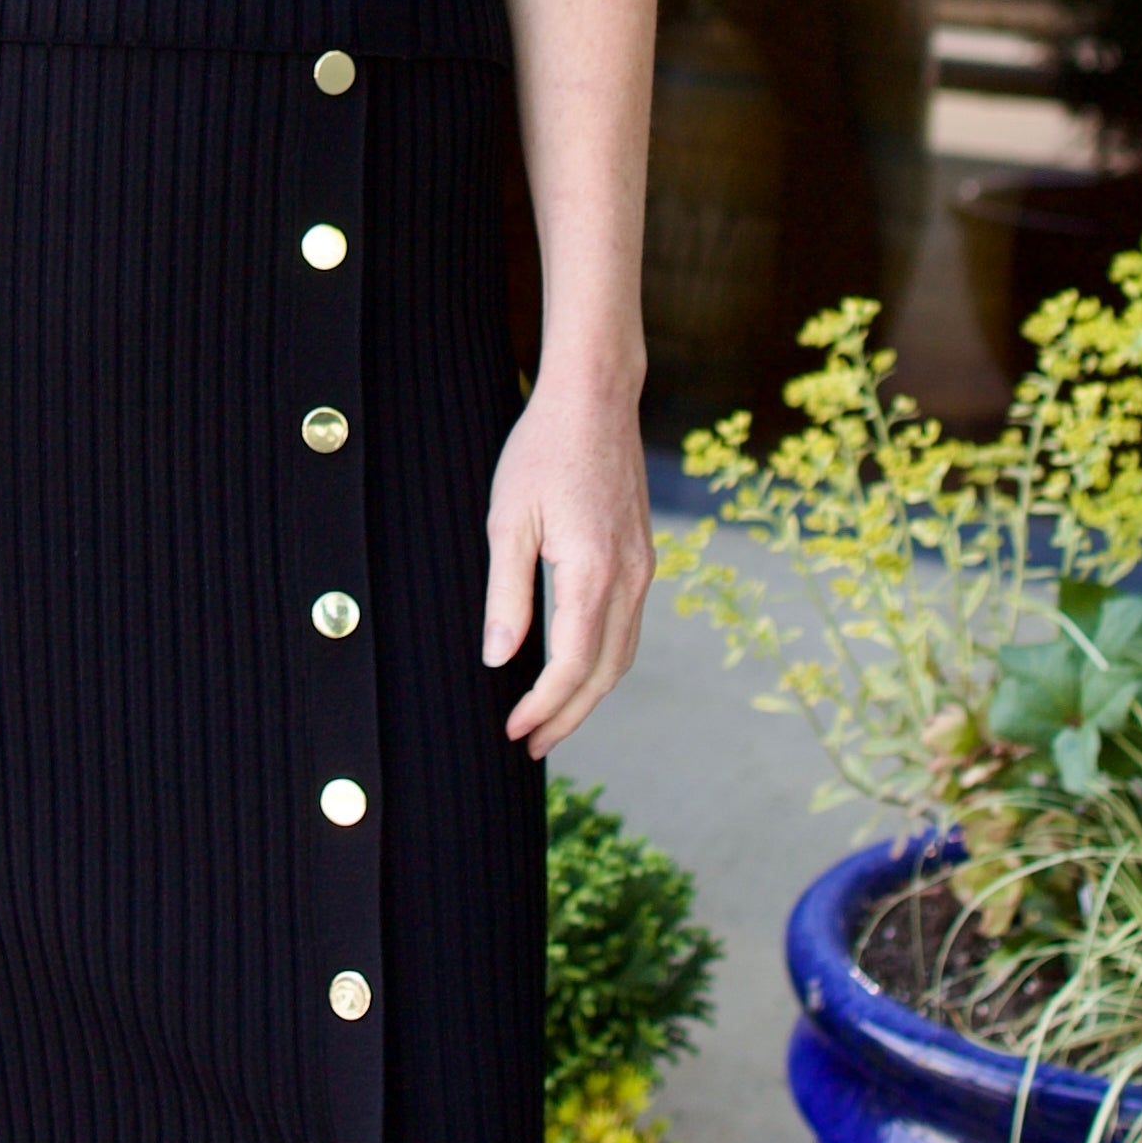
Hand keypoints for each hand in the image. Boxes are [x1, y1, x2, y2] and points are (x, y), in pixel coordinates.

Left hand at [483, 377, 652, 754]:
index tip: (514, 730)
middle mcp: (629, 577)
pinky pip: (629, 627)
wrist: (597, 398)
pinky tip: (576, 668)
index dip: (544, 705)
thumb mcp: (508, 520)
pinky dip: (604, 662)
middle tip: (530, 744)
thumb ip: (506, 593)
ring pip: (623, 654)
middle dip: (568, 715)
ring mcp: (643, 567)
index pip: (573, 664)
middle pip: (605, 673)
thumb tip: (498, 657)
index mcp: (594, 571)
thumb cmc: (543, 451)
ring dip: (589, 695)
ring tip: (551, 720)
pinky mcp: (643, 556)